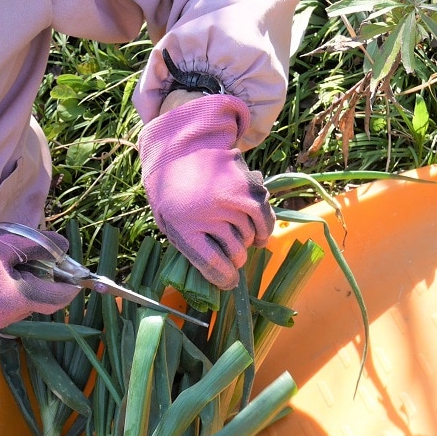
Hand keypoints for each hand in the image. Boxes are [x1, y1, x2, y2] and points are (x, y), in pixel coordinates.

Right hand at [0, 192, 76, 329]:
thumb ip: (38, 247)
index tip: (76, 276)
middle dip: (40, 281)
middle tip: (34, 257)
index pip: (54, 299)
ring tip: (8, 261)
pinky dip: (5, 290)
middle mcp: (2, 319)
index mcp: (13, 301)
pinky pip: (0, 305)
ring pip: (18, 304)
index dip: (69, 286)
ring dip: (21, 285)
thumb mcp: (5, 244)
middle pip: (35, 302)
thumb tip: (63, 246)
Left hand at [139, 93, 274, 287]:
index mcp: (182, 225)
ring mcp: (229, 195)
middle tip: (235, 262)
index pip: (210, 262)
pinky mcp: (245, 181)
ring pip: (251, 233)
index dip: (223, 277)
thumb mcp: (171, 224)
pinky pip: (262, 210)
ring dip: (251, 244)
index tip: (230, 283)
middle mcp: (208, 211)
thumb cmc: (172, 196)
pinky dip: (264, 224)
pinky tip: (259, 230)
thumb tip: (225, 276)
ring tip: (250, 245)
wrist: (176, 152)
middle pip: (235, 251)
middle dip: (237, 261)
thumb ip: (194, 249)